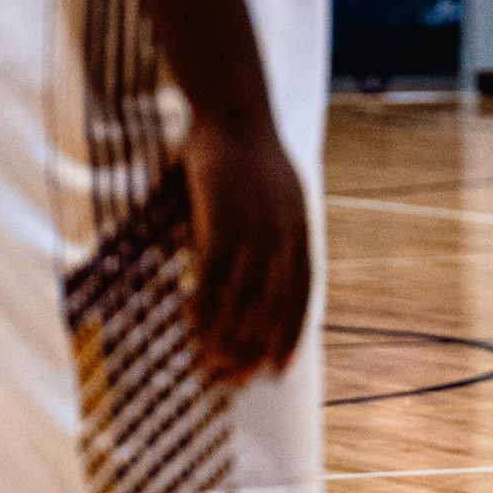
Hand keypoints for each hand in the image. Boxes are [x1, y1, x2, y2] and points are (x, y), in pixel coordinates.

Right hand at [185, 112, 313, 383]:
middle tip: (238, 380)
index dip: (289, 334)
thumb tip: (260, 277)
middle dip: (255, 345)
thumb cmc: (248, 157)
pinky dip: (203, 304)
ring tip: (213, 366)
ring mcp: (255, 227)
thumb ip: (272, 236)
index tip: (279, 368)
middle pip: (272, 304)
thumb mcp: (276, 197)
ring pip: (243, 296)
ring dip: (227, 334)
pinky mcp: (224, 218)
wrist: (233, 112)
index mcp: (300, 231)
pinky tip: (191, 327)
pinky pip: (213, 273)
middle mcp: (284, 234)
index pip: (300, 294)